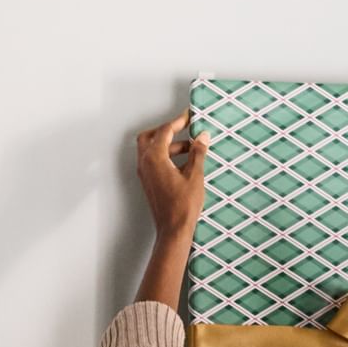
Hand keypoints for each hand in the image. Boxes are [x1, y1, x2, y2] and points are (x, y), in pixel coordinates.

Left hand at [136, 109, 209, 241]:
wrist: (173, 229)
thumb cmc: (182, 206)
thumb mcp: (195, 175)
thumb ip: (197, 153)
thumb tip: (202, 137)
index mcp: (154, 158)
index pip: (165, 131)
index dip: (178, 122)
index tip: (189, 116)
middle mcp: (145, 163)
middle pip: (151, 136)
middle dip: (168, 130)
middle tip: (185, 128)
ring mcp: (145, 173)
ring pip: (151, 149)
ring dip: (169, 144)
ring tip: (191, 148)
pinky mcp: (149, 182)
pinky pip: (154, 161)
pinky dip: (166, 156)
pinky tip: (183, 162)